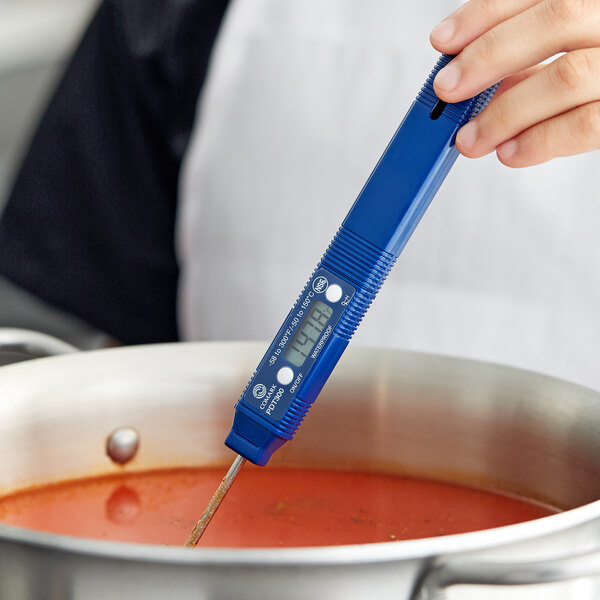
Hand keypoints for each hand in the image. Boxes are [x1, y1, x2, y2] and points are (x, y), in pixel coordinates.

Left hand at [429, 0, 599, 166]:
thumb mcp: (576, 41)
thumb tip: (478, 79)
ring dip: (506, 112)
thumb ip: (533, 52)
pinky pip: (589, 123)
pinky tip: (510, 152)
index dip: (485, 13)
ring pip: (568, 76)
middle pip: (556, 20)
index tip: (444, 41)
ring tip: (471, 139)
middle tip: (448, 89)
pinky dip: (542, 140)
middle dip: (489, 57)